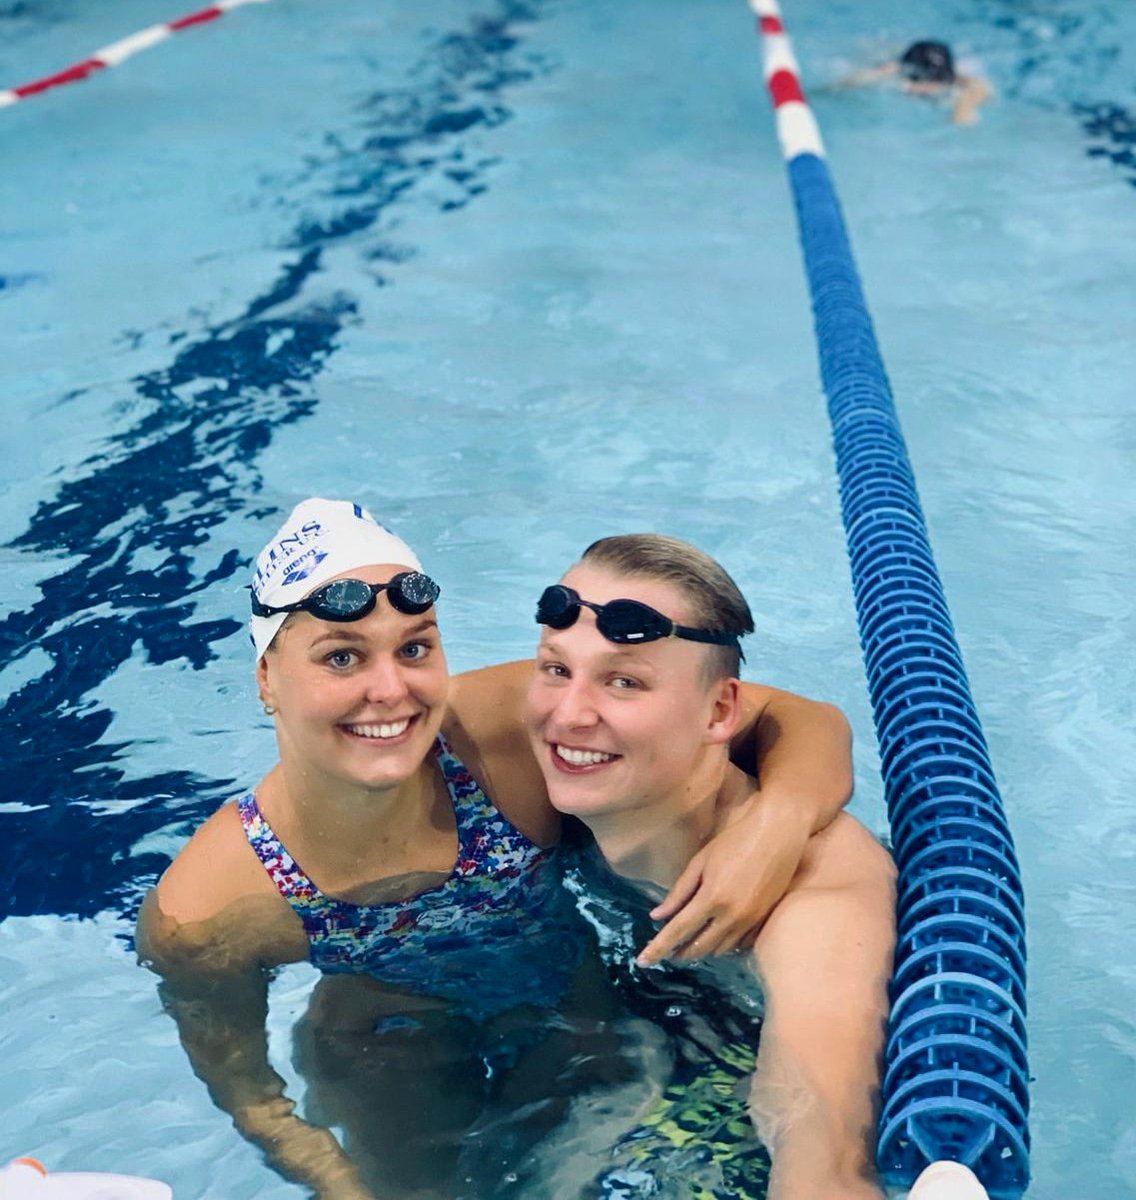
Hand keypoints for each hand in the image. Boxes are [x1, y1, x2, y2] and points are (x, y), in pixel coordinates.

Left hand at [636, 791, 811, 965]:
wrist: (778, 834)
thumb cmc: (734, 841)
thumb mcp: (700, 862)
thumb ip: (678, 892)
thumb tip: (657, 916)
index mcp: (711, 898)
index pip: (678, 931)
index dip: (658, 948)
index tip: (643, 962)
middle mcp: (731, 916)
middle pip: (699, 947)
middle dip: (680, 953)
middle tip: (667, 952)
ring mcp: (750, 921)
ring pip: (720, 950)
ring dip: (702, 950)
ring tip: (689, 944)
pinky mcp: (764, 920)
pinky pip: (740, 945)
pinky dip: (724, 945)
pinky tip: (716, 936)